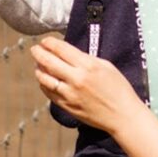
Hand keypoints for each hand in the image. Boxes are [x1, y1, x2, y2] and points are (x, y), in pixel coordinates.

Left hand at [31, 37, 147, 134]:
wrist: (122, 115)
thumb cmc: (118, 88)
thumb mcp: (106, 66)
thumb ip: (86, 59)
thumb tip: (68, 53)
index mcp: (88, 66)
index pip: (61, 49)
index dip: (50, 43)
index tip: (45, 40)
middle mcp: (76, 79)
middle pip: (48, 62)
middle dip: (38, 53)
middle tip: (35, 49)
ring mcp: (69, 94)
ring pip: (44, 78)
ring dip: (38, 69)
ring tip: (38, 64)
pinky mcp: (67, 106)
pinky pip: (49, 92)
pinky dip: (43, 84)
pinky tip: (44, 79)